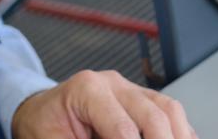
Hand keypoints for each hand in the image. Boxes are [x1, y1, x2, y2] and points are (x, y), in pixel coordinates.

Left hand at [11, 69, 197, 138]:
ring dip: (179, 135)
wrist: (38, 112)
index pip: (124, 128)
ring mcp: (130, 89)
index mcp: (88, 88)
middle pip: (155, 114)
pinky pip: (169, 113)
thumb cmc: (42, 126)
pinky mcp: (141, 100)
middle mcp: (113, 83)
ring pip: (169, 108)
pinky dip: (179, 132)